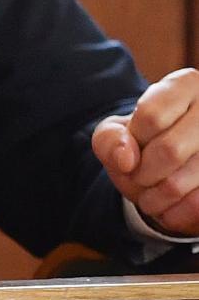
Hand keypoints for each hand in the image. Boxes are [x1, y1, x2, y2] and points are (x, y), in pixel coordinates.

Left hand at [94, 68, 198, 237]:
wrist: (174, 169)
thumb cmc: (144, 144)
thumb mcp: (116, 134)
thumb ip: (110, 139)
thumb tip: (126, 159)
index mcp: (187, 84)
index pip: (152, 116)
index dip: (134, 140)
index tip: (134, 147)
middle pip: (170, 151)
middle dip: (142, 173)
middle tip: (139, 178)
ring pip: (181, 183)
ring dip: (155, 199)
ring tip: (150, 197)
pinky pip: (198, 205)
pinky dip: (175, 215)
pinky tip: (169, 210)